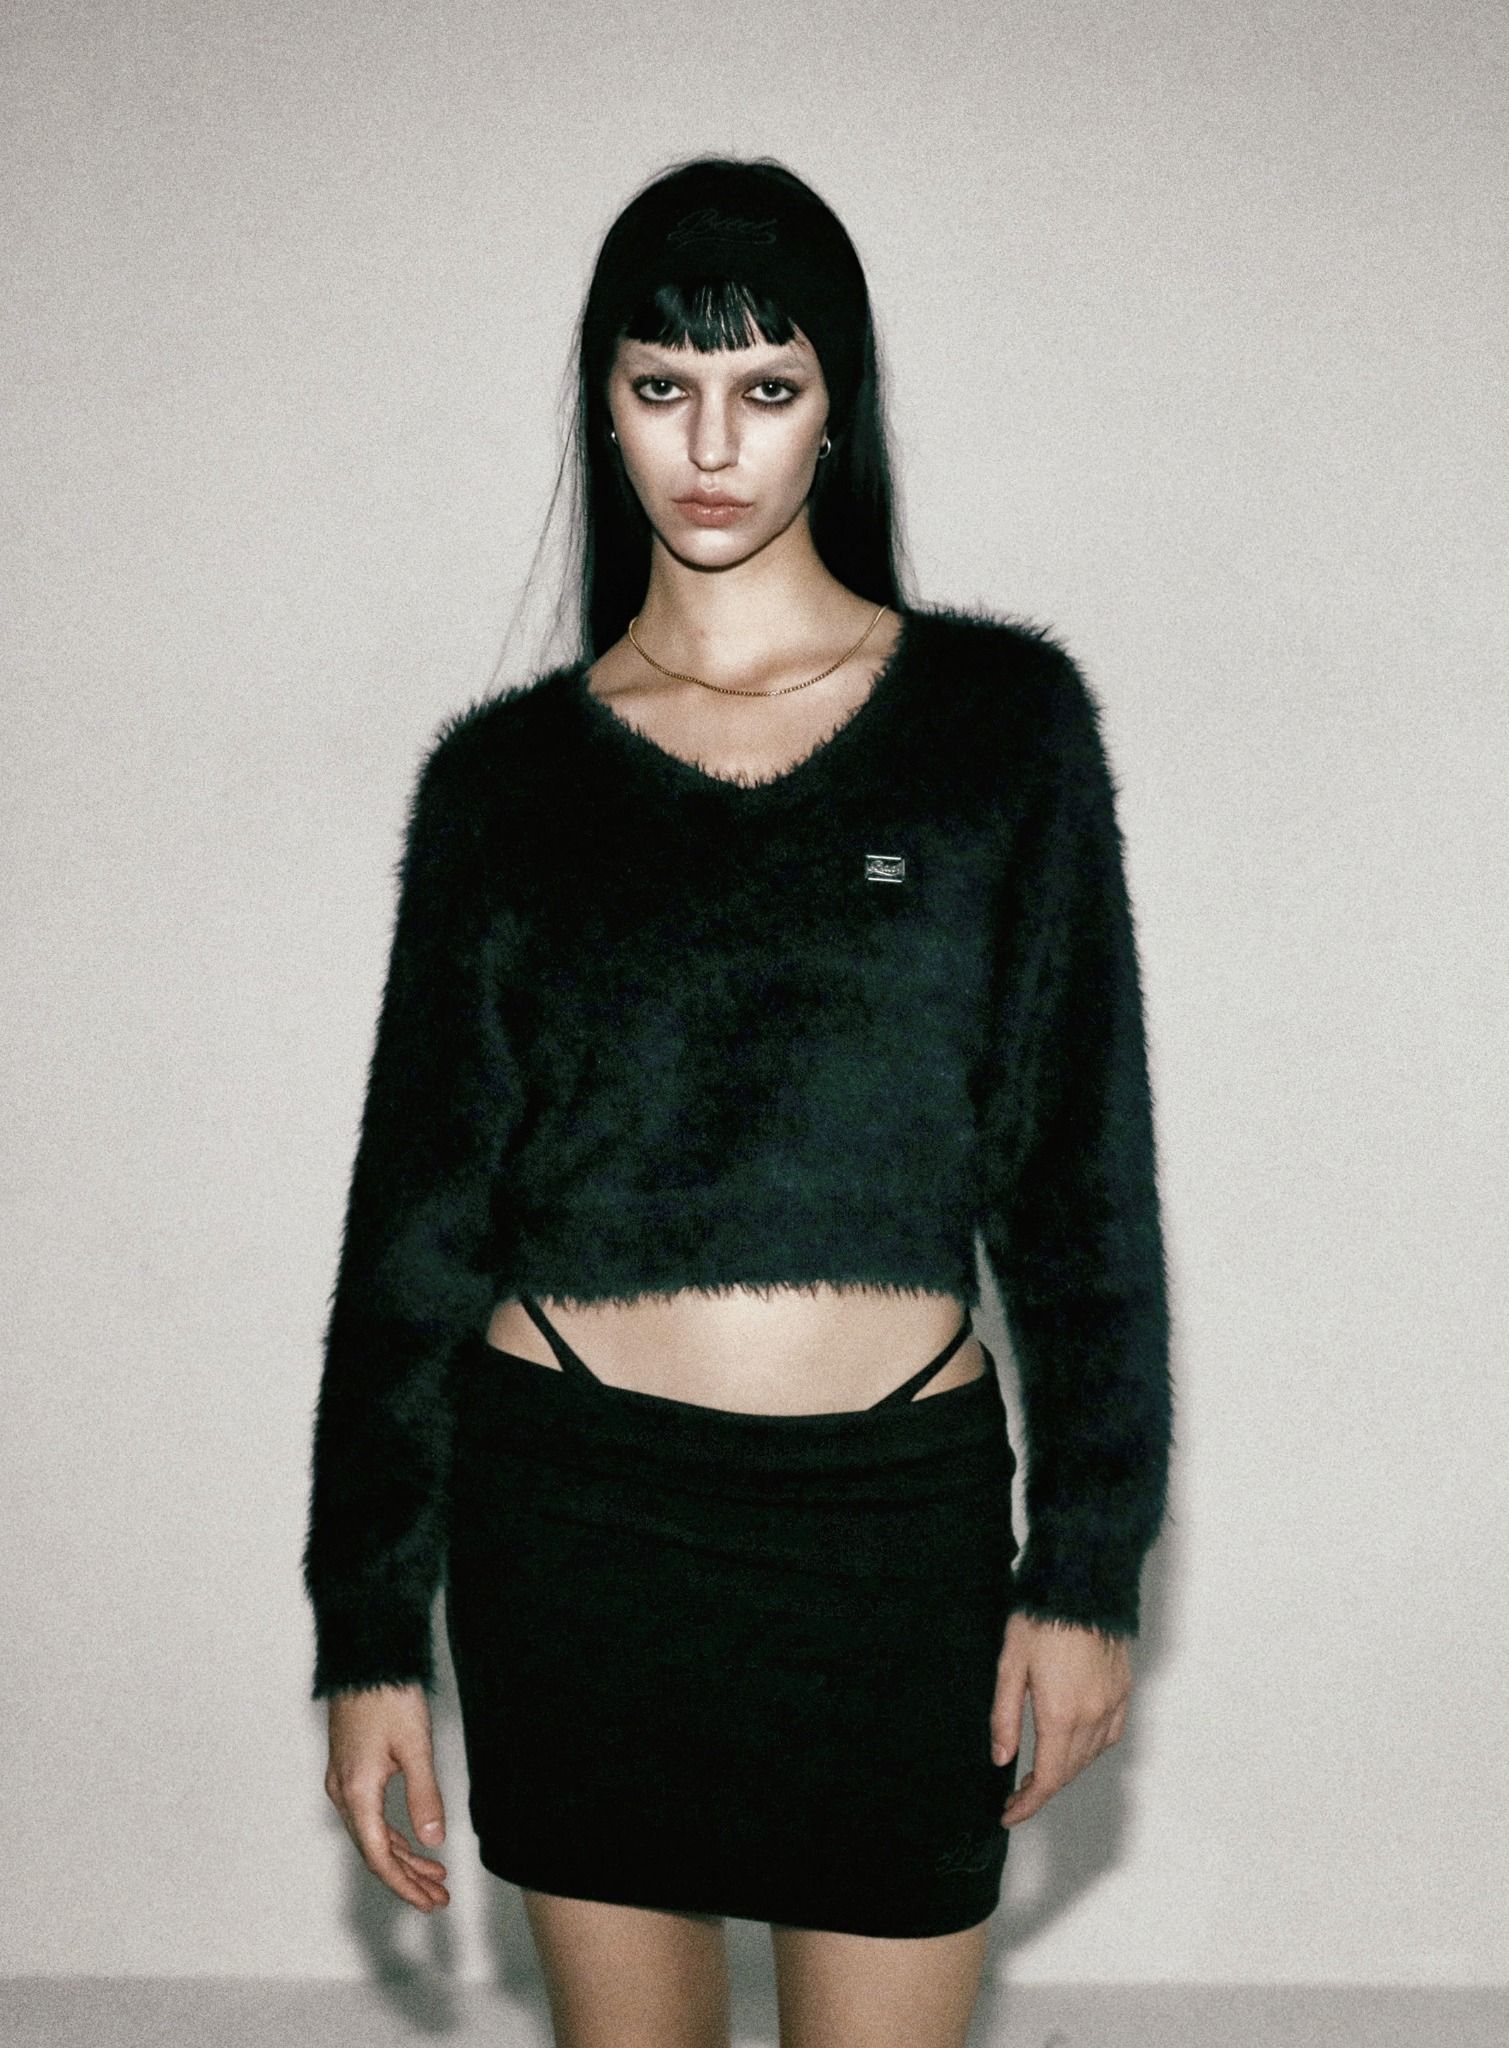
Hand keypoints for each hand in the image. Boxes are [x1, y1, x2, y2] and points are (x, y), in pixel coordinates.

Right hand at [324, 1683, 450, 1911]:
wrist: (366, 1659)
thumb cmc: (388, 1696)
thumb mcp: (415, 1747)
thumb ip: (424, 1796)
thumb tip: (433, 1842)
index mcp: (357, 1793)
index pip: (380, 1857)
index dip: (405, 1885)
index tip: (430, 1903)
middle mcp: (343, 1793)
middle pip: (374, 1851)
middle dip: (407, 1878)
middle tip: (438, 1898)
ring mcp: (342, 1781)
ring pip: (371, 1835)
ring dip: (402, 1858)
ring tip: (435, 1874)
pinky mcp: (349, 1769)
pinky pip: (368, 1817)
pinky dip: (392, 1835)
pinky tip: (413, 1842)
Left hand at [990, 1611, 1131, 1825]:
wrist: (1082, 1583)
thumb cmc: (1041, 1617)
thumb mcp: (1010, 1664)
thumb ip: (1004, 1716)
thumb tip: (1001, 1759)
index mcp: (1061, 1713)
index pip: (1047, 1777)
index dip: (1028, 1803)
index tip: (1009, 1813)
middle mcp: (1092, 1715)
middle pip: (1068, 1771)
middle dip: (1042, 1788)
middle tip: (1016, 1792)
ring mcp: (1112, 1703)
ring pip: (1090, 1756)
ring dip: (1065, 1769)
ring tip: (1040, 1768)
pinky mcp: (1122, 1689)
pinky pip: (1110, 1734)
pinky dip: (1091, 1749)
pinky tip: (1075, 1743)